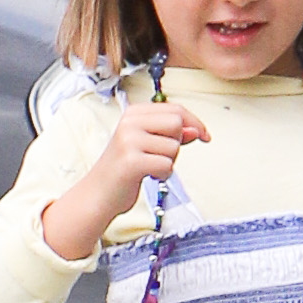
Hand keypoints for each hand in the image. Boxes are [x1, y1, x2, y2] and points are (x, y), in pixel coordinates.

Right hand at [38, 99, 209, 261]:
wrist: (98, 194)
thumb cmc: (124, 169)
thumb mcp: (148, 144)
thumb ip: (171, 134)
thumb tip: (197, 129)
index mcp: (133, 114)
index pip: (175, 109)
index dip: (195, 122)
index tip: (204, 135)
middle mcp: (129, 123)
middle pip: (177, 123)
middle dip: (177, 143)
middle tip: (160, 156)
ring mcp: (129, 141)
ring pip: (174, 146)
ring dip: (169, 162)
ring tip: (150, 168)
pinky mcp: (132, 161)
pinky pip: (166, 165)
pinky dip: (163, 175)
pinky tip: (148, 176)